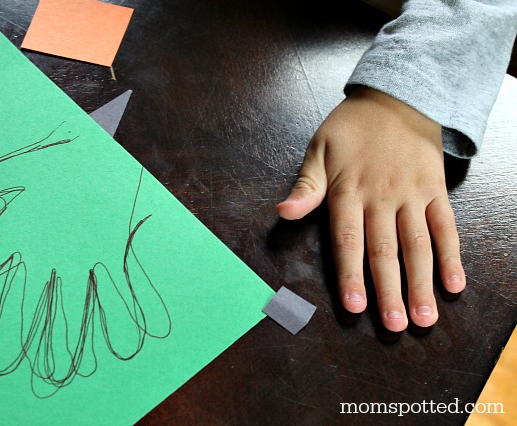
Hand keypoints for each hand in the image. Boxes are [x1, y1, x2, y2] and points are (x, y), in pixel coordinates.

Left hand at [277, 87, 465, 331]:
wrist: (397, 98)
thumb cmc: (350, 129)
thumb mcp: (318, 149)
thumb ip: (305, 186)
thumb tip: (283, 211)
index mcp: (348, 191)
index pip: (348, 240)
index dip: (351, 275)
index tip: (355, 307)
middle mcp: (381, 197)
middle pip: (385, 250)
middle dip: (390, 291)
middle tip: (395, 326)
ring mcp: (412, 194)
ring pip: (417, 245)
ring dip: (422, 283)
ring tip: (424, 317)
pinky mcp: (434, 190)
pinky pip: (445, 226)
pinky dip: (451, 255)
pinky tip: (454, 284)